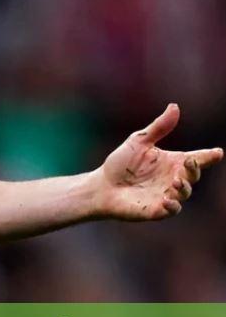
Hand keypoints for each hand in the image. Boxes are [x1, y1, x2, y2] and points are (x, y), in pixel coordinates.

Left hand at [95, 103, 222, 220]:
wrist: (102, 185)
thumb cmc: (121, 164)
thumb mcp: (139, 142)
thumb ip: (159, 127)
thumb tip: (175, 106)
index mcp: (173, 162)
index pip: (197, 159)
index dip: (209, 156)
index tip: (218, 152)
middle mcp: (174, 179)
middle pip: (193, 175)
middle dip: (194, 170)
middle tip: (188, 163)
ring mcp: (167, 195)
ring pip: (185, 193)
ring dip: (183, 187)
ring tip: (176, 181)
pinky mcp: (157, 210)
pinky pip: (172, 210)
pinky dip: (172, 205)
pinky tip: (167, 199)